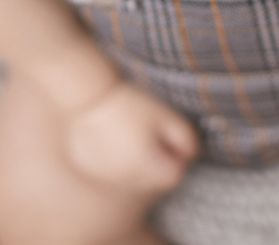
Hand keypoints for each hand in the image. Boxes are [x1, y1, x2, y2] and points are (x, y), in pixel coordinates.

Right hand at [63, 80, 199, 192]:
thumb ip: (185, 136)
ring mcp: (107, 176)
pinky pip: (113, 173)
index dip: (177, 156)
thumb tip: (191, 154)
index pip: (173, 175)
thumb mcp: (163, 114)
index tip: (170, 136)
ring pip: (133, 178)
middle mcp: (126, 178)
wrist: (86, 97)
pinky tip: (115, 138)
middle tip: (150, 131)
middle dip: (159, 160)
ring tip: (131, 133)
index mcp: (146, 165)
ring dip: (139, 163)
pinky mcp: (92, 170)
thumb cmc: (128, 104)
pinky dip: (118, 161)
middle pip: (153, 180)